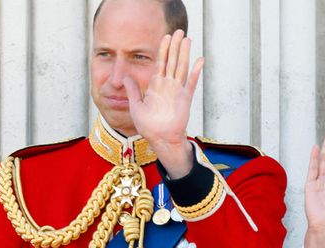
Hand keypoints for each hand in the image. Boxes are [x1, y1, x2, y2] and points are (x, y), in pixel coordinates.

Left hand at [125, 29, 203, 177]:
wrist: (161, 139)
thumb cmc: (148, 126)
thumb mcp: (136, 106)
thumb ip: (132, 90)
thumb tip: (124, 76)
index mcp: (156, 86)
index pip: (160, 63)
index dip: (163, 50)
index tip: (165, 37)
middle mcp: (168, 85)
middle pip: (172, 61)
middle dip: (175, 46)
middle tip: (178, 31)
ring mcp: (177, 91)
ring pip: (181, 67)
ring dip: (184, 53)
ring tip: (187, 39)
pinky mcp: (186, 99)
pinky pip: (191, 83)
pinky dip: (195, 72)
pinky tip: (199, 60)